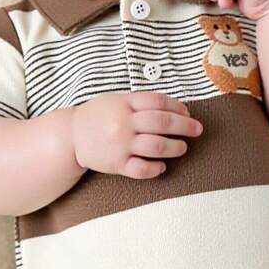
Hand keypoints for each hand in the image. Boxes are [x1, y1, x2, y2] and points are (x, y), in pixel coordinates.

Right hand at [72, 92, 202, 179]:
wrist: (71, 136)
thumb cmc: (98, 116)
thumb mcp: (116, 100)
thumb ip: (141, 102)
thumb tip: (177, 107)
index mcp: (125, 104)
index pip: (159, 102)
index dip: (178, 107)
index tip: (187, 112)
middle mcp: (124, 123)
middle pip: (163, 122)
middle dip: (186, 126)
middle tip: (197, 130)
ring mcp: (121, 144)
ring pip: (157, 146)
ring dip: (176, 147)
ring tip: (182, 148)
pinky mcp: (117, 164)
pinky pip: (142, 169)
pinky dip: (156, 168)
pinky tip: (162, 166)